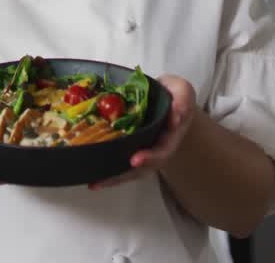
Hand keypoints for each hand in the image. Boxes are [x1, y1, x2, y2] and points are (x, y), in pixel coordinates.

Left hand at [89, 74, 197, 190]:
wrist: (169, 101)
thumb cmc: (173, 95)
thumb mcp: (182, 91)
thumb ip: (182, 101)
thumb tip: (175, 118)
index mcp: (171, 135)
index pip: (163, 150)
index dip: (151, 157)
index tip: (136, 159)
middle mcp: (158, 148)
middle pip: (145, 167)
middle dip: (127, 173)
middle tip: (109, 176)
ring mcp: (146, 151)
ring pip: (131, 171)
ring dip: (114, 179)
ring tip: (95, 183)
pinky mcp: (132, 150)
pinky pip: (121, 165)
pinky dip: (108, 175)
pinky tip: (92, 181)